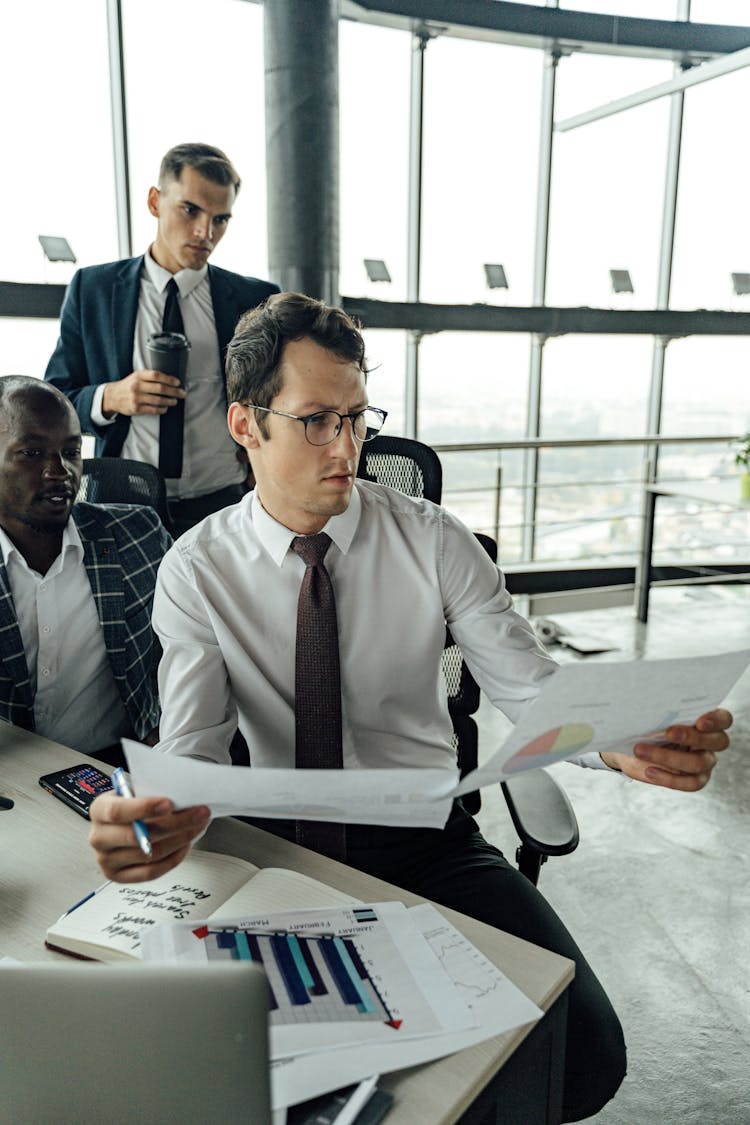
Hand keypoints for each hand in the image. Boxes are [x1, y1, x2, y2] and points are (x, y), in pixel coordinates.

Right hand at [88, 793, 210, 882]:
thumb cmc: (130, 805)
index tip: (169, 804)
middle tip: (198, 814)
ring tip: (197, 826)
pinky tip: (185, 844)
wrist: (120, 823)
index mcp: (99, 810)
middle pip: (137, 836)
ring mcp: (107, 860)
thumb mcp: (133, 791)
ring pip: (148, 854)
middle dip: (174, 824)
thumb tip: (181, 794)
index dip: (144, 808)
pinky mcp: (119, 876)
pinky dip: (173, 858)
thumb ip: (149, 792)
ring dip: (180, 840)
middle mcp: (99, 837)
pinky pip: (151, 872)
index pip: (117, 811)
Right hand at [102, 370, 185, 416]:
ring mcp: (136, 398)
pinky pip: (153, 409)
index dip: (169, 379)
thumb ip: (150, 377)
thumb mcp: (136, 376)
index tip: (178, 382)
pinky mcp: (136, 408)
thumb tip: (170, 380)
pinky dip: (162, 409)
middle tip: (182, 393)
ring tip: (174, 401)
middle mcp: (137, 386)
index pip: (156, 375)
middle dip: (174, 391)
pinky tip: (165, 408)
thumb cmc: (128, 385)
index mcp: (138, 375)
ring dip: (169, 401)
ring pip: (158, 400)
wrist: (113, 396)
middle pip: (160, 389)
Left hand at [601, 707, 732, 791]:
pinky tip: (650, 771)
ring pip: (698, 763)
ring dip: (668, 757)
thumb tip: (653, 711)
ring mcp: (706, 761)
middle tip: (667, 733)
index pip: (724, 719)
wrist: (634, 748)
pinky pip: (690, 783)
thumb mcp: (653, 717)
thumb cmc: (647, 726)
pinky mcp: (696, 779)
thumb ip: (662, 713)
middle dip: (691, 736)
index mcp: (706, 720)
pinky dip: (669, 778)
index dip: (716, 721)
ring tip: (641, 750)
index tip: (699, 722)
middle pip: (717, 741)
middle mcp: (711, 741)